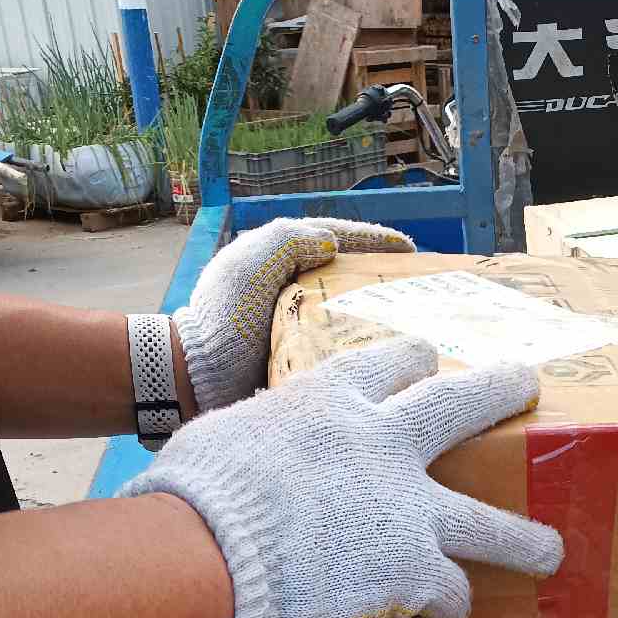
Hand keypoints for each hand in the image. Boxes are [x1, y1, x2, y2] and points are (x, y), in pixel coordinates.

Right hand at [118, 337, 562, 617]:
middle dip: (498, 391)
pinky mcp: (414, 571)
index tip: (422, 357)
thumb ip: (253, 452)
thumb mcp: (221, 446)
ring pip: (491, 524)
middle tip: (526, 382)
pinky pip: (449, 596)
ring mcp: (408, 510)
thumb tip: (230, 478)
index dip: (407, 360)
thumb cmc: (190, 500)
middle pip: (458, 406)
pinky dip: (442, 615)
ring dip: (526, 539)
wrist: (204, 555)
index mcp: (326, 404)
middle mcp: (381, 445)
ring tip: (550, 551)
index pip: (382, 365)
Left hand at [170, 217, 414, 415]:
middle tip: (421, 287)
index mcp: (283, 260)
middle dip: (385, 279)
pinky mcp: (302, 361)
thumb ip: (289, 241)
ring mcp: (299, 327)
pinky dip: (365, 350)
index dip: (377, 242)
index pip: (339, 239)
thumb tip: (332, 242)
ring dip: (381, 317)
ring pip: (351, 315)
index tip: (412, 248)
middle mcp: (294, 291)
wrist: (196, 378)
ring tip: (416, 322)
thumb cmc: (220, 317)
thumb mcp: (251, 263)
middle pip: (350, 277)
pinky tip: (390, 358)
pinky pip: (342, 351)